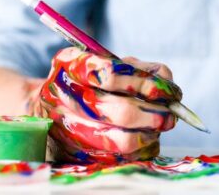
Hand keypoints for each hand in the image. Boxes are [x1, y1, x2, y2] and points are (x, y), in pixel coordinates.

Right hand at [29, 47, 180, 163]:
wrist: (48, 107)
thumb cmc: (90, 80)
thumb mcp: (110, 60)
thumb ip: (141, 69)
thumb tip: (170, 90)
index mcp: (71, 64)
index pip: (113, 74)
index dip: (149, 84)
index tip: (168, 90)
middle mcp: (63, 95)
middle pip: (124, 112)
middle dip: (157, 114)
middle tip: (171, 115)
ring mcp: (66, 127)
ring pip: (123, 140)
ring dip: (151, 134)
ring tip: (160, 126)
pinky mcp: (75, 153)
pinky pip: (119, 158)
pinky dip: (140, 149)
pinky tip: (144, 138)